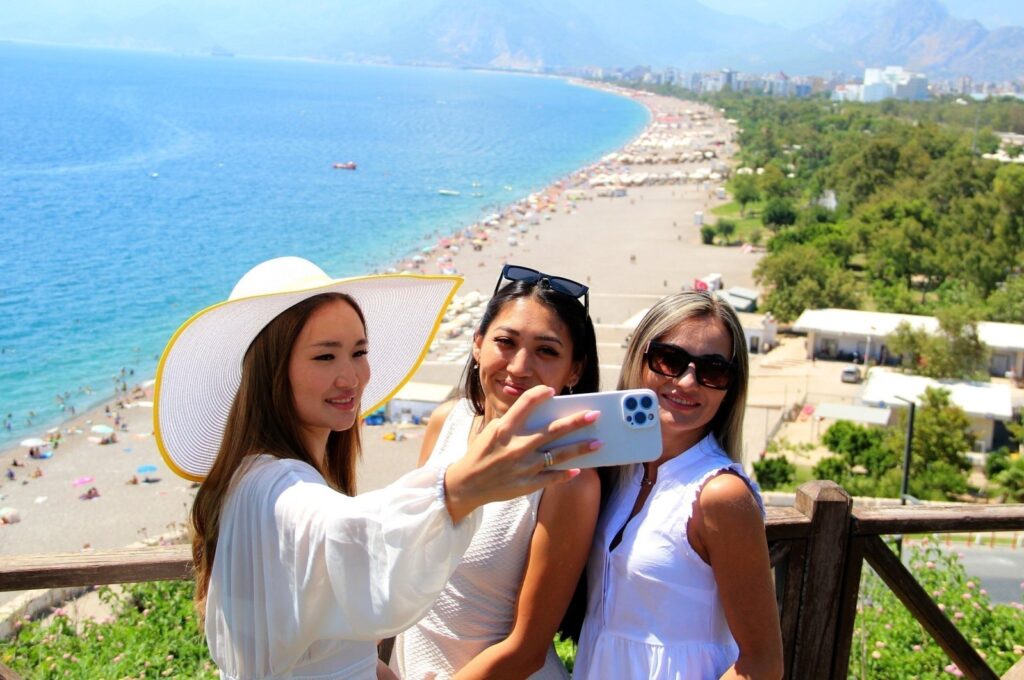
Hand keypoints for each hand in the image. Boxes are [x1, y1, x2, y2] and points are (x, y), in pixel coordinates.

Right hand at [443, 385, 600, 522]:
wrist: (467, 484)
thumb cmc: (482, 453)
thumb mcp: (492, 432)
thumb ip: (515, 422)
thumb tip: (544, 417)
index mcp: (504, 430)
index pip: (525, 404)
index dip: (539, 394)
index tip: (552, 390)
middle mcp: (516, 446)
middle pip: (553, 431)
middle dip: (576, 422)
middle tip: (594, 415)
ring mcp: (524, 467)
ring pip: (559, 455)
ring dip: (581, 448)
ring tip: (598, 443)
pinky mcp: (526, 484)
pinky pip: (552, 477)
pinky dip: (565, 473)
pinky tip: (579, 469)